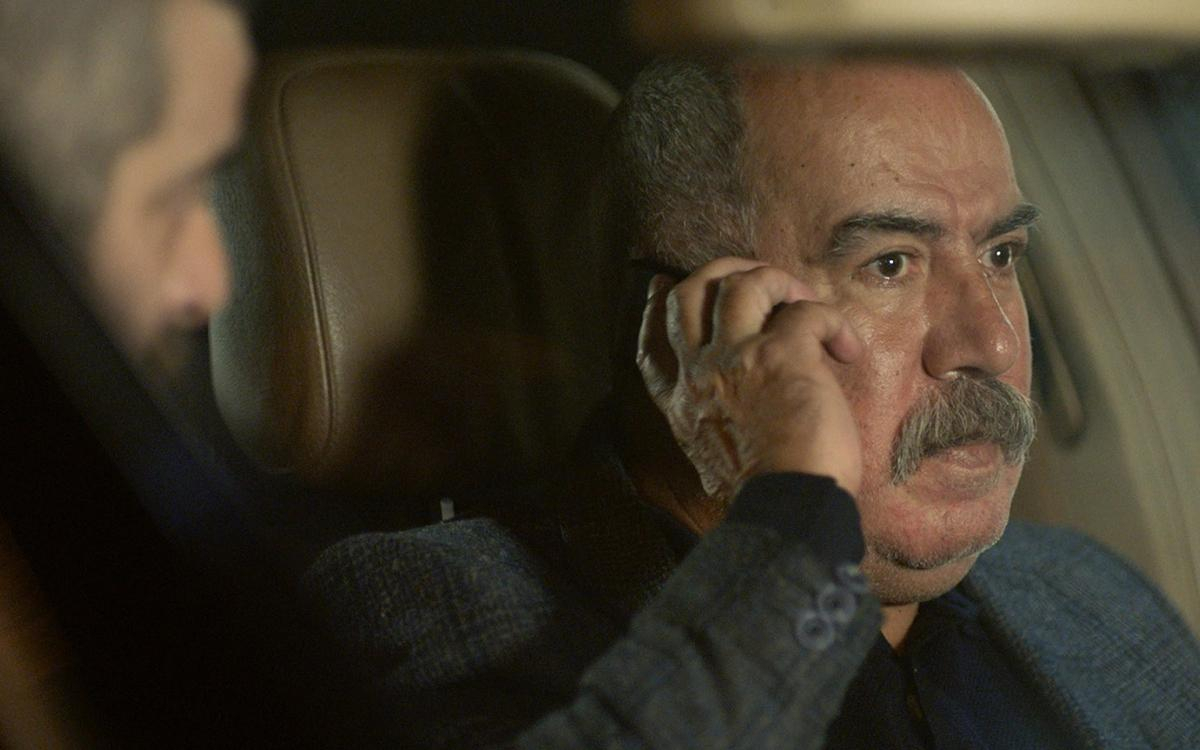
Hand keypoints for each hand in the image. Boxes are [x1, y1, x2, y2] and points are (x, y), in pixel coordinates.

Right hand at [637, 257, 863, 501]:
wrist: (788, 508)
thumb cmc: (766, 496)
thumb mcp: (714, 461)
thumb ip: (713, 429)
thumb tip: (735, 421)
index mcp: (681, 405)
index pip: (650, 346)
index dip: (654, 310)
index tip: (664, 287)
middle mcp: (698, 374)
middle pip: (689, 293)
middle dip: (722, 273)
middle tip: (758, 278)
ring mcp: (735, 358)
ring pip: (740, 283)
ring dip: (778, 282)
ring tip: (806, 305)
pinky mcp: (781, 354)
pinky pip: (805, 311)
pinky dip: (831, 319)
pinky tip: (846, 348)